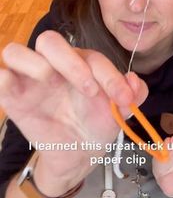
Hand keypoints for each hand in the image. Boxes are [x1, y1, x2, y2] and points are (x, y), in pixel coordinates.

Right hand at [0, 31, 147, 186]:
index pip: (90, 57)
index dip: (109, 75)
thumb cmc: (95, 126)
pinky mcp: (13, 97)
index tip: (123, 98)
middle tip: (89, 89)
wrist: (77, 155)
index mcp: (80, 64)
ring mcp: (30, 80)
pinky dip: (3, 78)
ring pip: (16, 52)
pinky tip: (12, 86)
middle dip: (70, 61)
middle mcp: (54, 66)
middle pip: (49, 42)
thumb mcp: (118, 113)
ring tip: (48, 80)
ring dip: (32, 63)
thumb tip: (134, 81)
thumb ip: (131, 96)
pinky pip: (1, 78)